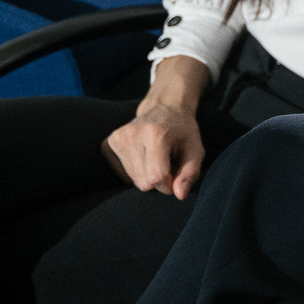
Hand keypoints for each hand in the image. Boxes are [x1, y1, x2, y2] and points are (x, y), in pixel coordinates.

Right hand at [102, 57, 209, 197]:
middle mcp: (132, 134)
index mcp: (156, 133)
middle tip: (166, 162)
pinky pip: (123, 175)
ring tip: (154, 157)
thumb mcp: (195, 150)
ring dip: (147, 175)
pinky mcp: (108, 144)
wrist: (163, 108)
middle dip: (158, 180)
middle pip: (143, 182)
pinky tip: (142, 155)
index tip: (176, 175)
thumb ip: (190, 173)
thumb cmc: (183, 132)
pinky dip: (134, 171)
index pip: (156, 177)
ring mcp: (117, 138)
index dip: (169, 184)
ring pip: (133, 180)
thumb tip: (179, 195)